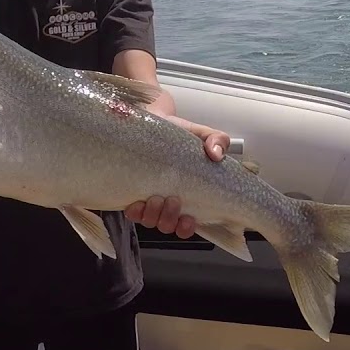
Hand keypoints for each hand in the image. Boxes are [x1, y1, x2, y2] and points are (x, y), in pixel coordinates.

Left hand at [124, 120, 230, 238]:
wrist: (154, 121)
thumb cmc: (180, 133)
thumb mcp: (202, 134)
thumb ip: (217, 140)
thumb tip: (216, 153)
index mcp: (187, 196)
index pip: (187, 225)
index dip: (186, 228)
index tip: (189, 218)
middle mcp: (167, 203)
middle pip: (168, 226)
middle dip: (170, 219)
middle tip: (172, 200)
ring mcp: (148, 200)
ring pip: (150, 221)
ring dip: (152, 215)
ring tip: (155, 198)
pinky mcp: (132, 192)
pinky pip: (132, 213)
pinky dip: (135, 211)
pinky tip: (137, 202)